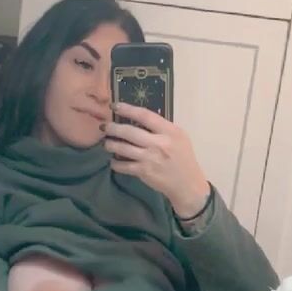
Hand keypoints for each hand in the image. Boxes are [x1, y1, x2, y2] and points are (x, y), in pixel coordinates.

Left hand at [105, 102, 209, 217]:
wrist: (187, 184)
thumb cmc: (183, 158)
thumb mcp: (179, 137)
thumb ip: (161, 128)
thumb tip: (138, 118)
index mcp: (169, 132)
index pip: (145, 116)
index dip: (127, 109)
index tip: (115, 106)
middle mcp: (159, 143)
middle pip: (129, 132)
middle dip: (113, 128)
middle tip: (104, 127)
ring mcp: (150, 158)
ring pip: (123, 148)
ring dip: (110, 145)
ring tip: (106, 143)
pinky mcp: (144, 172)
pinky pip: (123, 166)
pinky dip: (115, 163)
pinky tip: (113, 161)